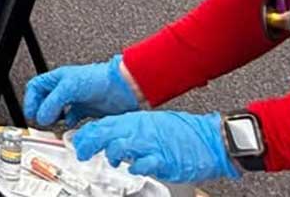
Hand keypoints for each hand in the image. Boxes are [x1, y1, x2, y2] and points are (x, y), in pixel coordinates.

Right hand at [26, 54, 141, 126]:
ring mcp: (77, 99)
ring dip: (55, 118)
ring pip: (59, 111)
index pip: (36, 88)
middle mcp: (66, 88)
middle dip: (41, 111)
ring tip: (54, 123)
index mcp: (58, 78)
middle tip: (41, 120)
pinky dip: (70, 123)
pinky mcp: (87, 110)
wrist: (123, 87)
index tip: (31, 113)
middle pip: (45, 100)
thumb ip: (53, 102)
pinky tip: (71, 125)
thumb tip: (42, 117)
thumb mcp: (69, 87)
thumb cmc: (99, 78)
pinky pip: (73, 118)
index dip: (31, 100)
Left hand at [70, 111, 239, 182]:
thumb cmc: (185, 133)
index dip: (87, 133)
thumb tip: (112, 137)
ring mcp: (151, 144)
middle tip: (82, 154)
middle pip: (105, 134)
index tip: (78, 141)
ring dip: (111, 155)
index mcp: (137, 121)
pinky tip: (135, 168)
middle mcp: (141, 130)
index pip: (103, 124)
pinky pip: (142, 164)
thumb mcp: (153, 124)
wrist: (211, 139)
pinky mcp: (163, 160)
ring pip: (119, 147)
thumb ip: (132, 130)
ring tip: (112, 161)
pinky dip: (135, 167)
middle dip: (89, 144)